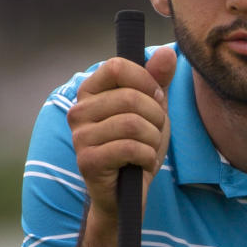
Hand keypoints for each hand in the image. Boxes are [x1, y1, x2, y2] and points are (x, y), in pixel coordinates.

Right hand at [68, 46, 177, 218]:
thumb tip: (168, 52)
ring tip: (149, 149)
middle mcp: (78, 111)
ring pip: (133, 124)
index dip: (146, 81)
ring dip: (153, 139)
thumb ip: (158, 81)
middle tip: (155, 133)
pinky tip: (142, 164)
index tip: (157, 99)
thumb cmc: (137, 148)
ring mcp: (80, 136)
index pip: (117, 66)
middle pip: (130, 97)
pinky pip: (130, 148)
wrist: (127, 194)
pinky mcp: (87, 161)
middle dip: (156, 117)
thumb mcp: (153, 111)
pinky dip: (147, 156)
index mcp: (90, 92)